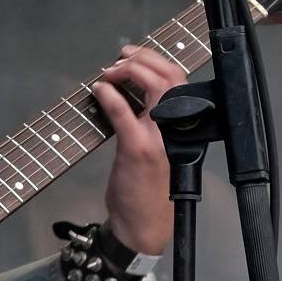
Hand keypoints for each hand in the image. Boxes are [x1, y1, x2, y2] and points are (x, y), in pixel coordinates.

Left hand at [93, 45, 184, 255]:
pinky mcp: (138, 151)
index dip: (154, 60)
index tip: (132, 55)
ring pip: (154, 88)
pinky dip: (110, 97)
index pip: (177, 80)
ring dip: (128, 71)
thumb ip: (147, 119)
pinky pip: (125, 115)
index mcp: (182, 126)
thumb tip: (125, 90)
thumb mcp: (154, 148)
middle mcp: (175, 129)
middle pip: (170, 76)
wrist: (143, 225)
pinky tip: (99, 91)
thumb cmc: (147, 188)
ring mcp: (158, 139)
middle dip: (142, 58)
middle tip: (120, 56)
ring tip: (109, 71)